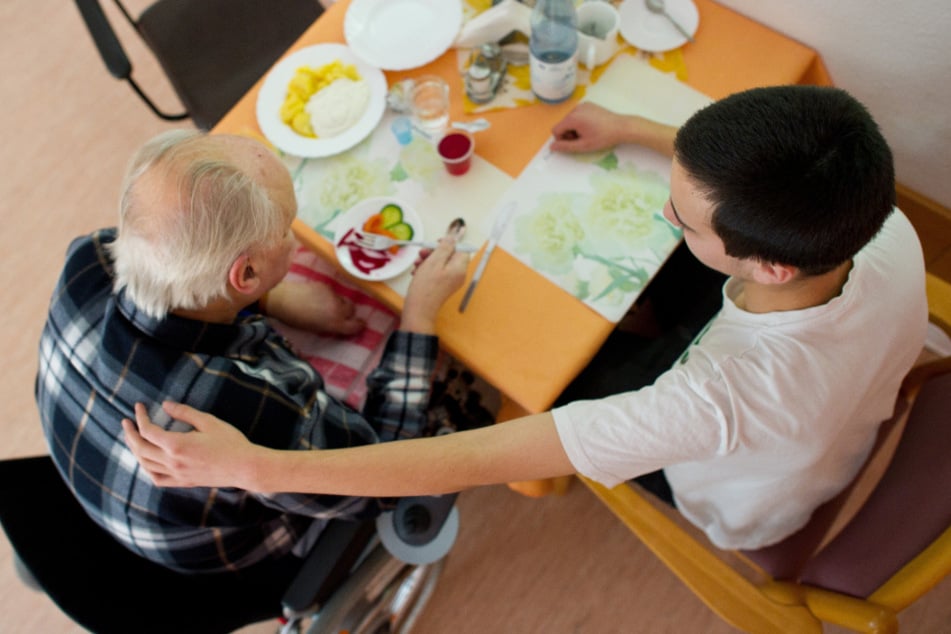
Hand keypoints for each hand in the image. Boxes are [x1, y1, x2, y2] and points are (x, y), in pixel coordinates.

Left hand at [121, 402, 259, 488]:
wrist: (244, 467)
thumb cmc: (230, 442)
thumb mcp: (209, 421)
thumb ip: (185, 413)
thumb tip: (165, 405)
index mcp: (176, 445)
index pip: (148, 431)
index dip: (140, 417)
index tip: (139, 407)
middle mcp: (172, 462)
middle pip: (140, 448)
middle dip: (130, 434)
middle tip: (127, 422)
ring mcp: (177, 474)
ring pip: (145, 464)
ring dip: (135, 451)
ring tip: (134, 439)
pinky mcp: (183, 482)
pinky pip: (157, 479)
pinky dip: (147, 470)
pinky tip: (147, 462)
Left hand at [265, 279, 364, 335]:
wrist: (283, 299)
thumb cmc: (296, 320)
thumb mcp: (316, 329)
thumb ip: (332, 326)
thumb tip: (340, 324)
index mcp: (335, 323)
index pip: (356, 325)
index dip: (359, 325)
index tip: (359, 325)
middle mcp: (338, 309)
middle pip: (352, 310)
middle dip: (348, 313)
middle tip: (338, 315)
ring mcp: (333, 296)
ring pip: (343, 300)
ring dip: (339, 303)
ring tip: (325, 305)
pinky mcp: (327, 286)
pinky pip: (334, 293)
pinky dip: (329, 296)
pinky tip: (317, 297)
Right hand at [401, 238, 469, 332]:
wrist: (419, 310)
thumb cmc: (426, 287)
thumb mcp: (434, 261)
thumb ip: (445, 248)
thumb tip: (452, 238)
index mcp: (460, 268)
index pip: (461, 250)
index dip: (449, 244)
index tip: (436, 243)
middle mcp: (458, 275)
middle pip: (449, 256)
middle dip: (434, 252)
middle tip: (422, 253)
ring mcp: (450, 282)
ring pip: (440, 264)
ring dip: (427, 260)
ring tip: (417, 264)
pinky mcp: (442, 287)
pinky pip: (436, 273)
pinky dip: (426, 270)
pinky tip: (416, 272)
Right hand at [550, 103, 676, 156]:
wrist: (622, 127)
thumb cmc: (603, 138)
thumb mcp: (583, 146)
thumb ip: (565, 147)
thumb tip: (551, 147)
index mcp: (572, 118)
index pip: (556, 130)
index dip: (562, 139)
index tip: (574, 143)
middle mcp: (575, 109)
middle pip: (562, 124)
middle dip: (568, 133)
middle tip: (583, 139)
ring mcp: (583, 105)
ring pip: (569, 119)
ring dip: (574, 128)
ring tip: (588, 133)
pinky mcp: (589, 105)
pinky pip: (577, 115)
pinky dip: (580, 122)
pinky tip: (591, 126)